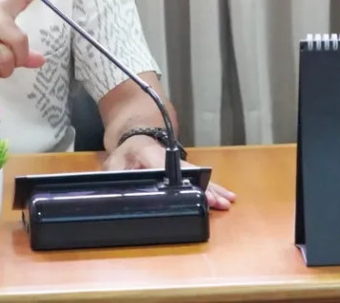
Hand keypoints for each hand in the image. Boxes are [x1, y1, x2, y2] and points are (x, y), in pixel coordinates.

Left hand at [102, 135, 235, 209]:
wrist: (137, 137)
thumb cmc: (125, 152)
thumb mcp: (113, 163)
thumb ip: (113, 176)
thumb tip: (112, 190)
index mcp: (151, 154)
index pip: (167, 167)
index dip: (182, 179)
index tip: (194, 190)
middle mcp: (169, 157)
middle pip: (190, 173)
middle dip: (205, 188)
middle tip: (218, 202)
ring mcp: (179, 162)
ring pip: (198, 175)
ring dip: (213, 188)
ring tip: (226, 201)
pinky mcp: (184, 168)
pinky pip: (199, 177)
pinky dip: (212, 187)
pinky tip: (225, 197)